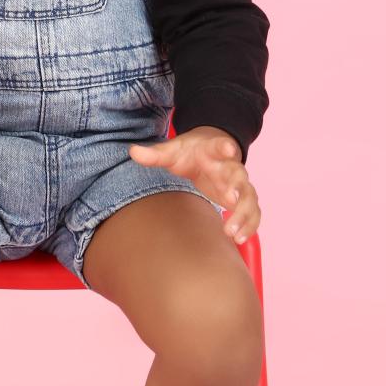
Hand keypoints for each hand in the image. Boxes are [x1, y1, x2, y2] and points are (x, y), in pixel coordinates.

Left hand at [128, 125, 260, 244]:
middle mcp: (231, 167)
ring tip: (233, 233)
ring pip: (249, 199)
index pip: (221, 146)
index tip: (228, 149)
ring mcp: (239, 184)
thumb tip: (132, 152)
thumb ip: (156, 154)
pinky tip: (239, 240)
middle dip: (238, 188)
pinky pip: (252, 213)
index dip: (225, 147)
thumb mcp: (173, 151)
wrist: (210, 152)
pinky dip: (250, 225)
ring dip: (244, 215)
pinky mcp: (241, 199)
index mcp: (215, 150)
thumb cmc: (191, 152)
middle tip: (231, 200)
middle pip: (240, 177)